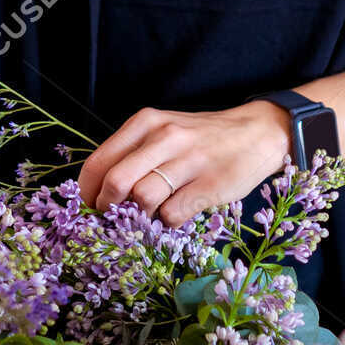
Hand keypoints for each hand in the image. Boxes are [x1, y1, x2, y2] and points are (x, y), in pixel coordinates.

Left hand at [77, 102, 291, 228]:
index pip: (99, 161)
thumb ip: (134, 154)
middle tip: (113, 219)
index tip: (87, 209)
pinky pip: (172, 214)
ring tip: (149, 216)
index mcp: (146, 123)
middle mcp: (164, 137)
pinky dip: (167, 222)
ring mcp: (188, 161)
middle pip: (115, 182)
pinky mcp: (209, 185)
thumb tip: (100, 193)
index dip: (86, 192)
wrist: (258, 132)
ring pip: (142, 199)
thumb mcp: (164, 131)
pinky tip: (174, 214)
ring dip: (139, 217)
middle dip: (107, 208)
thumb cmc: (202, 138)